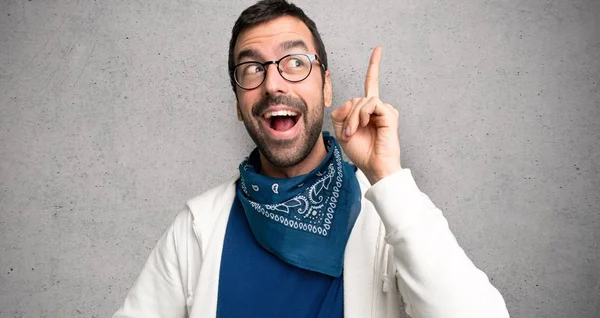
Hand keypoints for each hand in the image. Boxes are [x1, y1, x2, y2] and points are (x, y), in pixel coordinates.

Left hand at [331, 46, 401, 184]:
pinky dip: (362, 115)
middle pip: (356, 98)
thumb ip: (341, 113)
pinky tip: (364, 125)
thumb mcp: (342, 131)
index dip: (374, 66)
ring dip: (353, 118)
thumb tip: (352, 100)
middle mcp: (378, 107)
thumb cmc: (361, 152)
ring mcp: (385, 110)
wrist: (374, 166)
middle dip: (348, 116)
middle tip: (348, 133)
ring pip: (361, 101)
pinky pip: (371, 104)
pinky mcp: (389, 114)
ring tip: (354, 132)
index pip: (371, 83)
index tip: (379, 49)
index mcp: (368, 110)